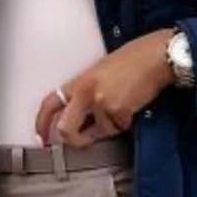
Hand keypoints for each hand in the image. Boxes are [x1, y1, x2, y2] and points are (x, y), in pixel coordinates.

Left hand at [34, 29, 175, 146]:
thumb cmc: (133, 60)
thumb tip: (81, 119)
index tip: (41, 137)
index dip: (41, 123)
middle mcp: (84, 92)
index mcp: (78, 81)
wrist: (155, 56)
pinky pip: (119, 129)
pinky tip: (132, 105)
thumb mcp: (99, 73)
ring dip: (112, 126)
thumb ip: (86, 94)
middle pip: (66, 130)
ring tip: (123, 103)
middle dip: (75, 140)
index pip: (49, 104)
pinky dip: (126, 123)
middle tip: (85, 139)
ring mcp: (100, 103)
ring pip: (100, 133)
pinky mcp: (118, 111)